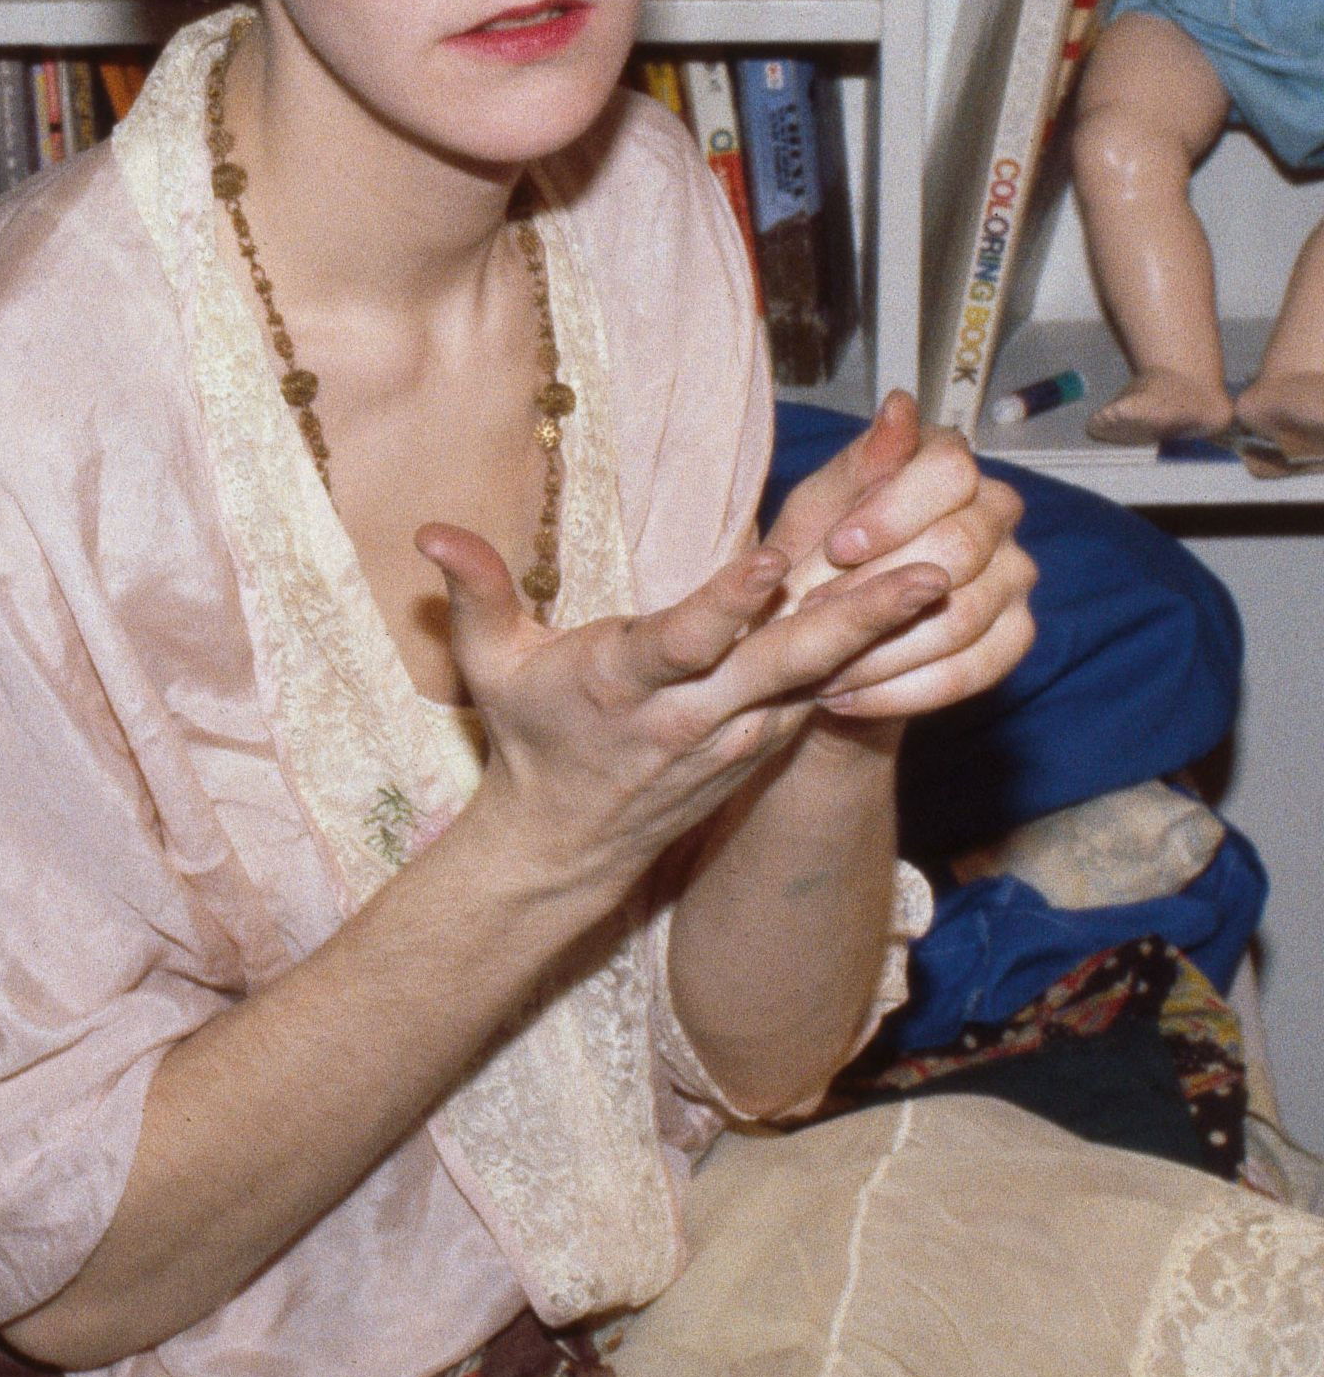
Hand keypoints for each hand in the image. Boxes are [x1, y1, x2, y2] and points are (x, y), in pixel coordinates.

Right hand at [415, 520, 951, 912]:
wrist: (568, 846)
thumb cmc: (529, 737)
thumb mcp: (491, 667)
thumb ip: (474, 593)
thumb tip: (431, 530)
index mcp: (625, 686)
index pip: (682, 643)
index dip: (726, 608)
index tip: (770, 566)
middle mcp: (694, 715)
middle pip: (783, 663)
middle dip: (857, 619)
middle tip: (927, 573)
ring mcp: (740, 734)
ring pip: (822, 678)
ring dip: (885, 634)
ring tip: (947, 582)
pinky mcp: (767, 741)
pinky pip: (827, 692)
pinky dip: (874, 655)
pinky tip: (924, 614)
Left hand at [765, 392, 1035, 721]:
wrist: (823, 637)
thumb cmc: (815, 558)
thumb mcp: (815, 511)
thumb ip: (856, 466)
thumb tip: (899, 405)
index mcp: (948, 463)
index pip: (951, 470)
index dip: (895, 510)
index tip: (839, 547)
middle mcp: (997, 510)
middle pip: (961, 544)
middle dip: (879, 590)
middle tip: (815, 618)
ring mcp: (1015, 574)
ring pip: (962, 615)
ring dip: (880, 650)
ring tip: (818, 670)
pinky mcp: (1017, 635)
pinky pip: (975, 670)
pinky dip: (903, 691)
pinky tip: (848, 698)